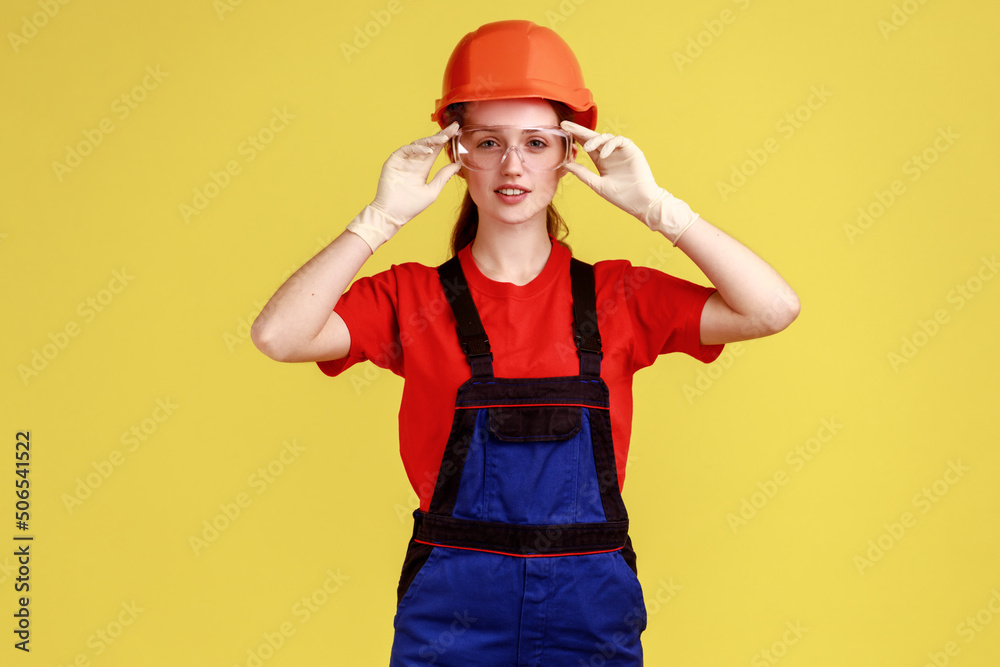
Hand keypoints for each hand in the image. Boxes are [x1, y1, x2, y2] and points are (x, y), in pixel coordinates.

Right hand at [347, 123, 460, 251]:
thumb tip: (457, 164)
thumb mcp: (432, 191)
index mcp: (422, 168)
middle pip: (429, 144)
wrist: (393, 214)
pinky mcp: (393, 161)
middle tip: (453, 128)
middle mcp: (413, 162)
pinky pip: (406, 150)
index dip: (446, 140)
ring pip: (418, 145)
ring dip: (431, 141)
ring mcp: (403, 160)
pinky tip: (427, 151)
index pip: (436, 150)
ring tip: (443, 138)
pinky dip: (417, 149)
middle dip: (441, 135)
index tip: (456, 130)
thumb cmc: (411, 206)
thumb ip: (443, 176)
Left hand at [560, 120, 699, 244]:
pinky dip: (610, 145)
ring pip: (605, 137)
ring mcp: (620, 151)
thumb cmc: (620, 196)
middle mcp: (610, 153)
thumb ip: (582, 173)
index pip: (586, 144)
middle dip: (579, 130)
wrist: (640, 202)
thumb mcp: (597, 184)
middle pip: (593, 137)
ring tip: (587, 148)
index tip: (562, 130)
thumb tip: (565, 164)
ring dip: (595, 140)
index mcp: (601, 160)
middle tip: (566, 126)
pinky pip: (619, 140)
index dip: (575, 137)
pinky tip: (604, 154)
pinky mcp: (631, 150)